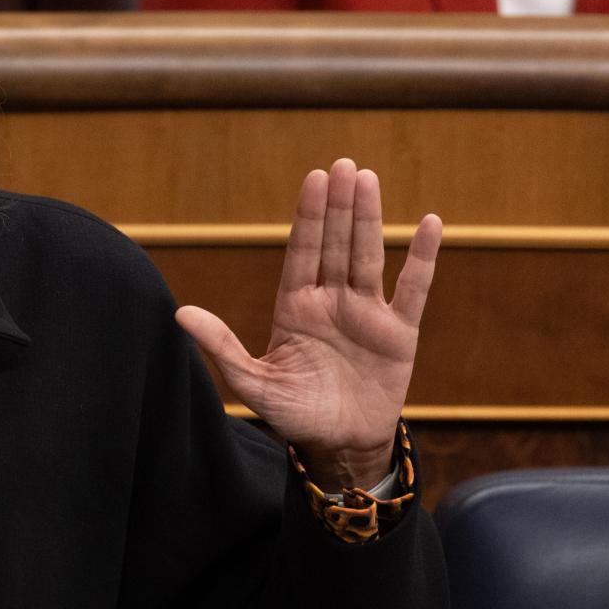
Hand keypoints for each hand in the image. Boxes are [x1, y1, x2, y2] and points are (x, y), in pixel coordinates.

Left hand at [175, 159, 441, 491]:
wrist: (338, 444)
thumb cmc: (293, 413)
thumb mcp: (252, 382)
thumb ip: (221, 345)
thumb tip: (179, 312)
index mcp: (295, 306)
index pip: (302, 251)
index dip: (308, 216)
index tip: (313, 178)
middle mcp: (330, 301)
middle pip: (335, 243)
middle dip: (337, 205)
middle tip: (343, 164)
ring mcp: (366, 313)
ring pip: (368, 255)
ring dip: (369, 218)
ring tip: (368, 179)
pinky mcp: (399, 332)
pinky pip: (413, 289)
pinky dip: (422, 258)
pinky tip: (429, 223)